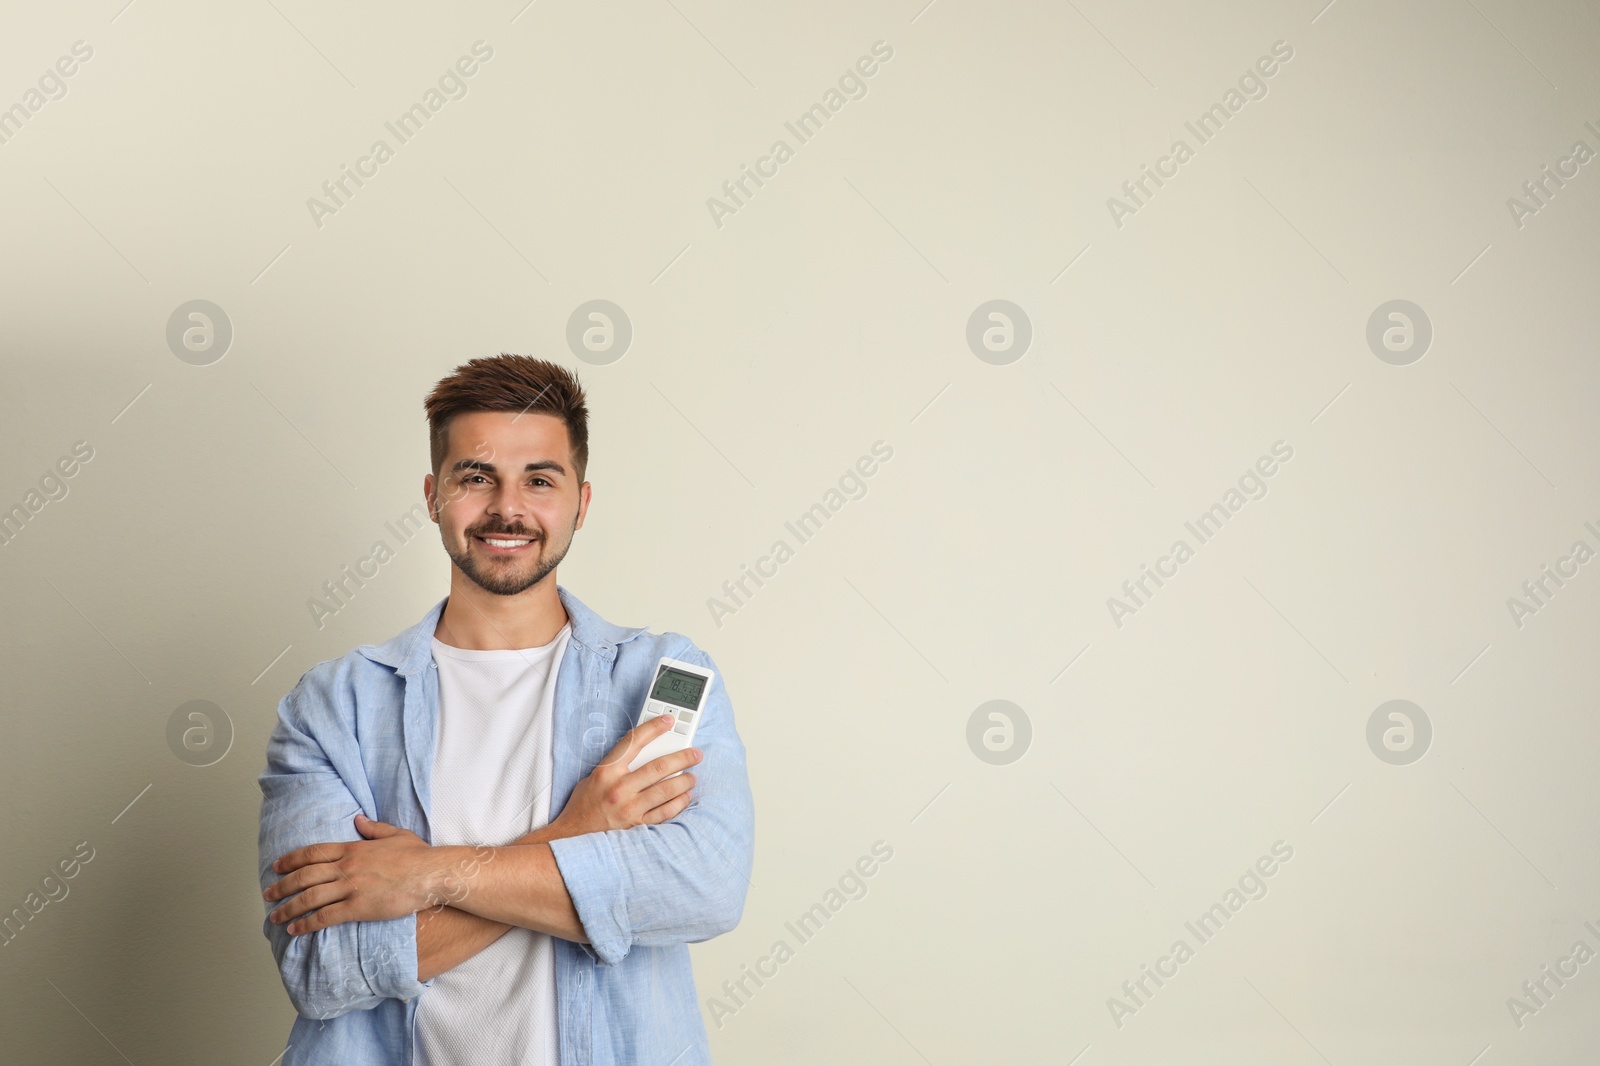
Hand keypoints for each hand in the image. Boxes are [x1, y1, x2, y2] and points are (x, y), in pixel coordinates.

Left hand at [264, 814, 449, 934]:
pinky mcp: (358, 907)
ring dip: (288, 909)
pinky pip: (325, 917)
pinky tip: (296, 930)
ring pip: (309, 898)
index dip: (290, 860)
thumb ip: (373, 828)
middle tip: (267, 895)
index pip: (312, 853)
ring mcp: (351, 887)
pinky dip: (307, 924)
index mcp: (353, 848)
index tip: (276, 868)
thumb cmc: (418, 855)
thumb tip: (358, 819)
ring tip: (275, 918)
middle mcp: (346, 867)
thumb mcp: (395, 834)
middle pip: (304, 876)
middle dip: (282, 886)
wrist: (431, 874)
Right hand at [550, 714, 699, 836]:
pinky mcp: (637, 826)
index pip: (634, 742)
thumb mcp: (594, 777)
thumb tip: (645, 752)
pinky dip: (679, 803)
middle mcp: (619, 789)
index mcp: (607, 772)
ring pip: (666, 790)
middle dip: (681, 757)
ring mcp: (629, 809)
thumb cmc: (584, 805)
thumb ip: (617, 764)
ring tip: (692, 776)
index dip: (653, 728)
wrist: (572, 837)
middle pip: (658, 767)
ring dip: (684, 781)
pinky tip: (685, 796)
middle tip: (695, 754)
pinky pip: (665, 812)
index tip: (668, 721)